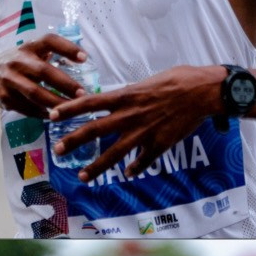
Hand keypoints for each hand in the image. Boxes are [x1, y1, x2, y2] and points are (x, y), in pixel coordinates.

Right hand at [0, 29, 89, 117]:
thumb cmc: (15, 63)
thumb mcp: (28, 52)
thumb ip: (49, 53)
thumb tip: (82, 58)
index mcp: (28, 47)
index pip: (49, 41)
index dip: (67, 48)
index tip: (84, 58)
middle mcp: (17, 60)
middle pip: (43, 71)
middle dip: (64, 84)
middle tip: (82, 94)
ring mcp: (8, 79)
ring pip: (34, 93)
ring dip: (54, 102)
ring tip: (71, 109)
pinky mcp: (4, 97)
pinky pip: (26, 107)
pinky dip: (41, 113)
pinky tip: (53, 116)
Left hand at [49, 64, 224, 183]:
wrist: (203, 92)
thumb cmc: (179, 79)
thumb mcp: (148, 81)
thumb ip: (131, 93)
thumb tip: (121, 99)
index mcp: (126, 96)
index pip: (90, 102)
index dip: (69, 109)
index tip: (52, 114)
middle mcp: (129, 115)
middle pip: (95, 130)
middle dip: (74, 141)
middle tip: (58, 149)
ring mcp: (143, 132)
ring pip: (114, 153)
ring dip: (97, 166)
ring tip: (83, 177)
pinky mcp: (159, 145)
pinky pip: (143, 160)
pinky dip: (135, 168)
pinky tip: (129, 174)